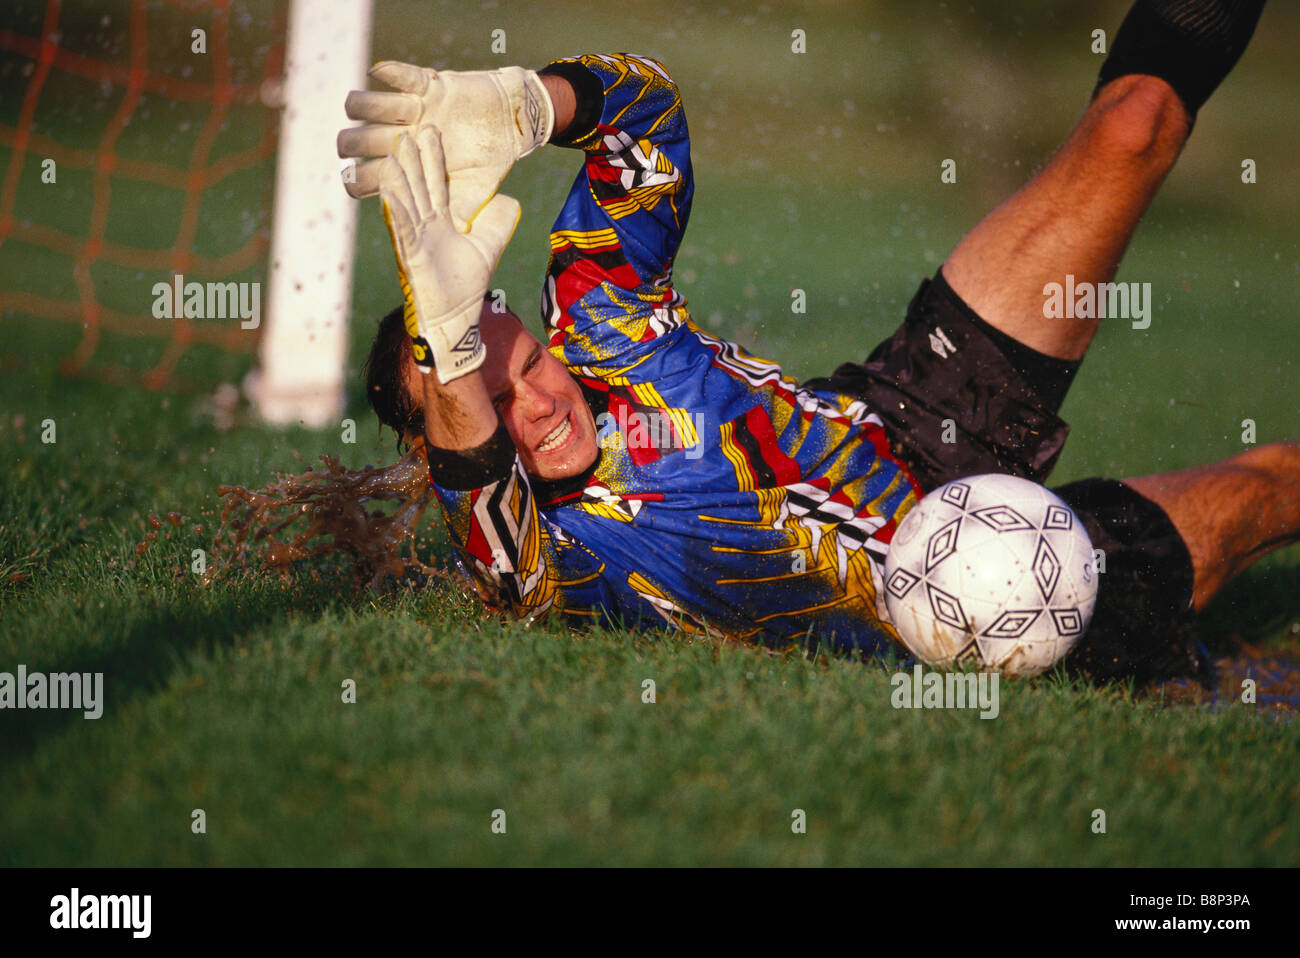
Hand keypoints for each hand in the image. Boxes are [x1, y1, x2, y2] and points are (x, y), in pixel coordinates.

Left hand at [339, 61, 553, 230]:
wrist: (514, 123)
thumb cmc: (492, 158)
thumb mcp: (479, 186)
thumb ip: (466, 205)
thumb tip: (459, 229)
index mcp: (411, 166)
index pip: (376, 176)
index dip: (361, 179)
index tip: (351, 179)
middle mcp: (405, 137)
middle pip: (367, 140)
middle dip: (355, 143)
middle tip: (348, 147)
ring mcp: (416, 110)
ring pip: (378, 106)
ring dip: (364, 104)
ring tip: (352, 106)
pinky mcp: (432, 86)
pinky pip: (407, 77)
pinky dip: (394, 72)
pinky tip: (377, 71)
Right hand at [378, 126, 519, 382]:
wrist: (457, 316)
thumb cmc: (467, 283)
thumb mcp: (489, 246)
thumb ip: (498, 222)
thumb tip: (510, 200)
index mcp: (440, 220)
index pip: (436, 183)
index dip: (433, 159)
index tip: (431, 131)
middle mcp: (424, 225)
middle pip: (419, 185)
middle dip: (413, 159)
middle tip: (407, 128)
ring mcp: (416, 239)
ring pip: (407, 202)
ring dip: (399, 177)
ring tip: (394, 151)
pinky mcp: (412, 255)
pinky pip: (404, 229)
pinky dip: (398, 211)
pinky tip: (391, 193)